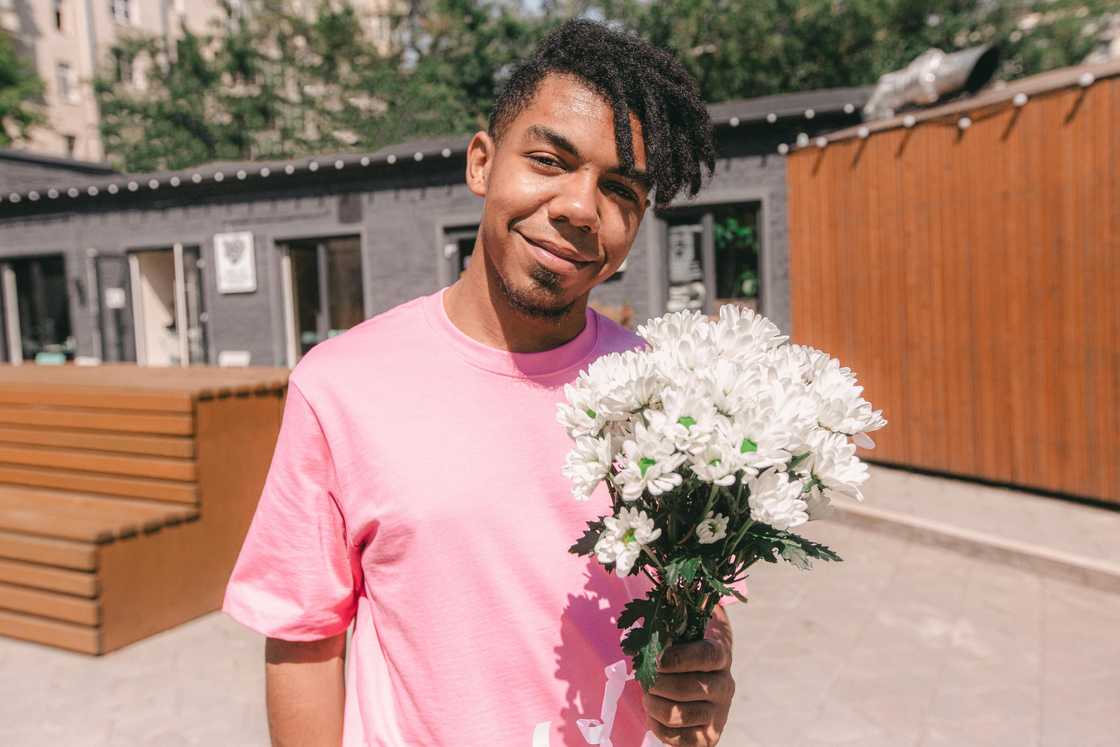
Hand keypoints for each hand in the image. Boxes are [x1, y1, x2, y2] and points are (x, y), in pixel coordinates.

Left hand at [642, 604, 734, 745]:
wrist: (699, 683)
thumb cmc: (684, 646)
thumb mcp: (687, 621)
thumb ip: (679, 603)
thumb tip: (666, 581)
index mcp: (720, 653)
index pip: (706, 655)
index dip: (679, 657)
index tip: (657, 658)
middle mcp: (725, 684)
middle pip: (692, 688)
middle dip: (659, 684)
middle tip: (643, 678)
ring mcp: (718, 713)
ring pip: (682, 715)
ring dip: (655, 705)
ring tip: (646, 695)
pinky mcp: (708, 736)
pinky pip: (681, 740)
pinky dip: (659, 728)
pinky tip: (653, 714)